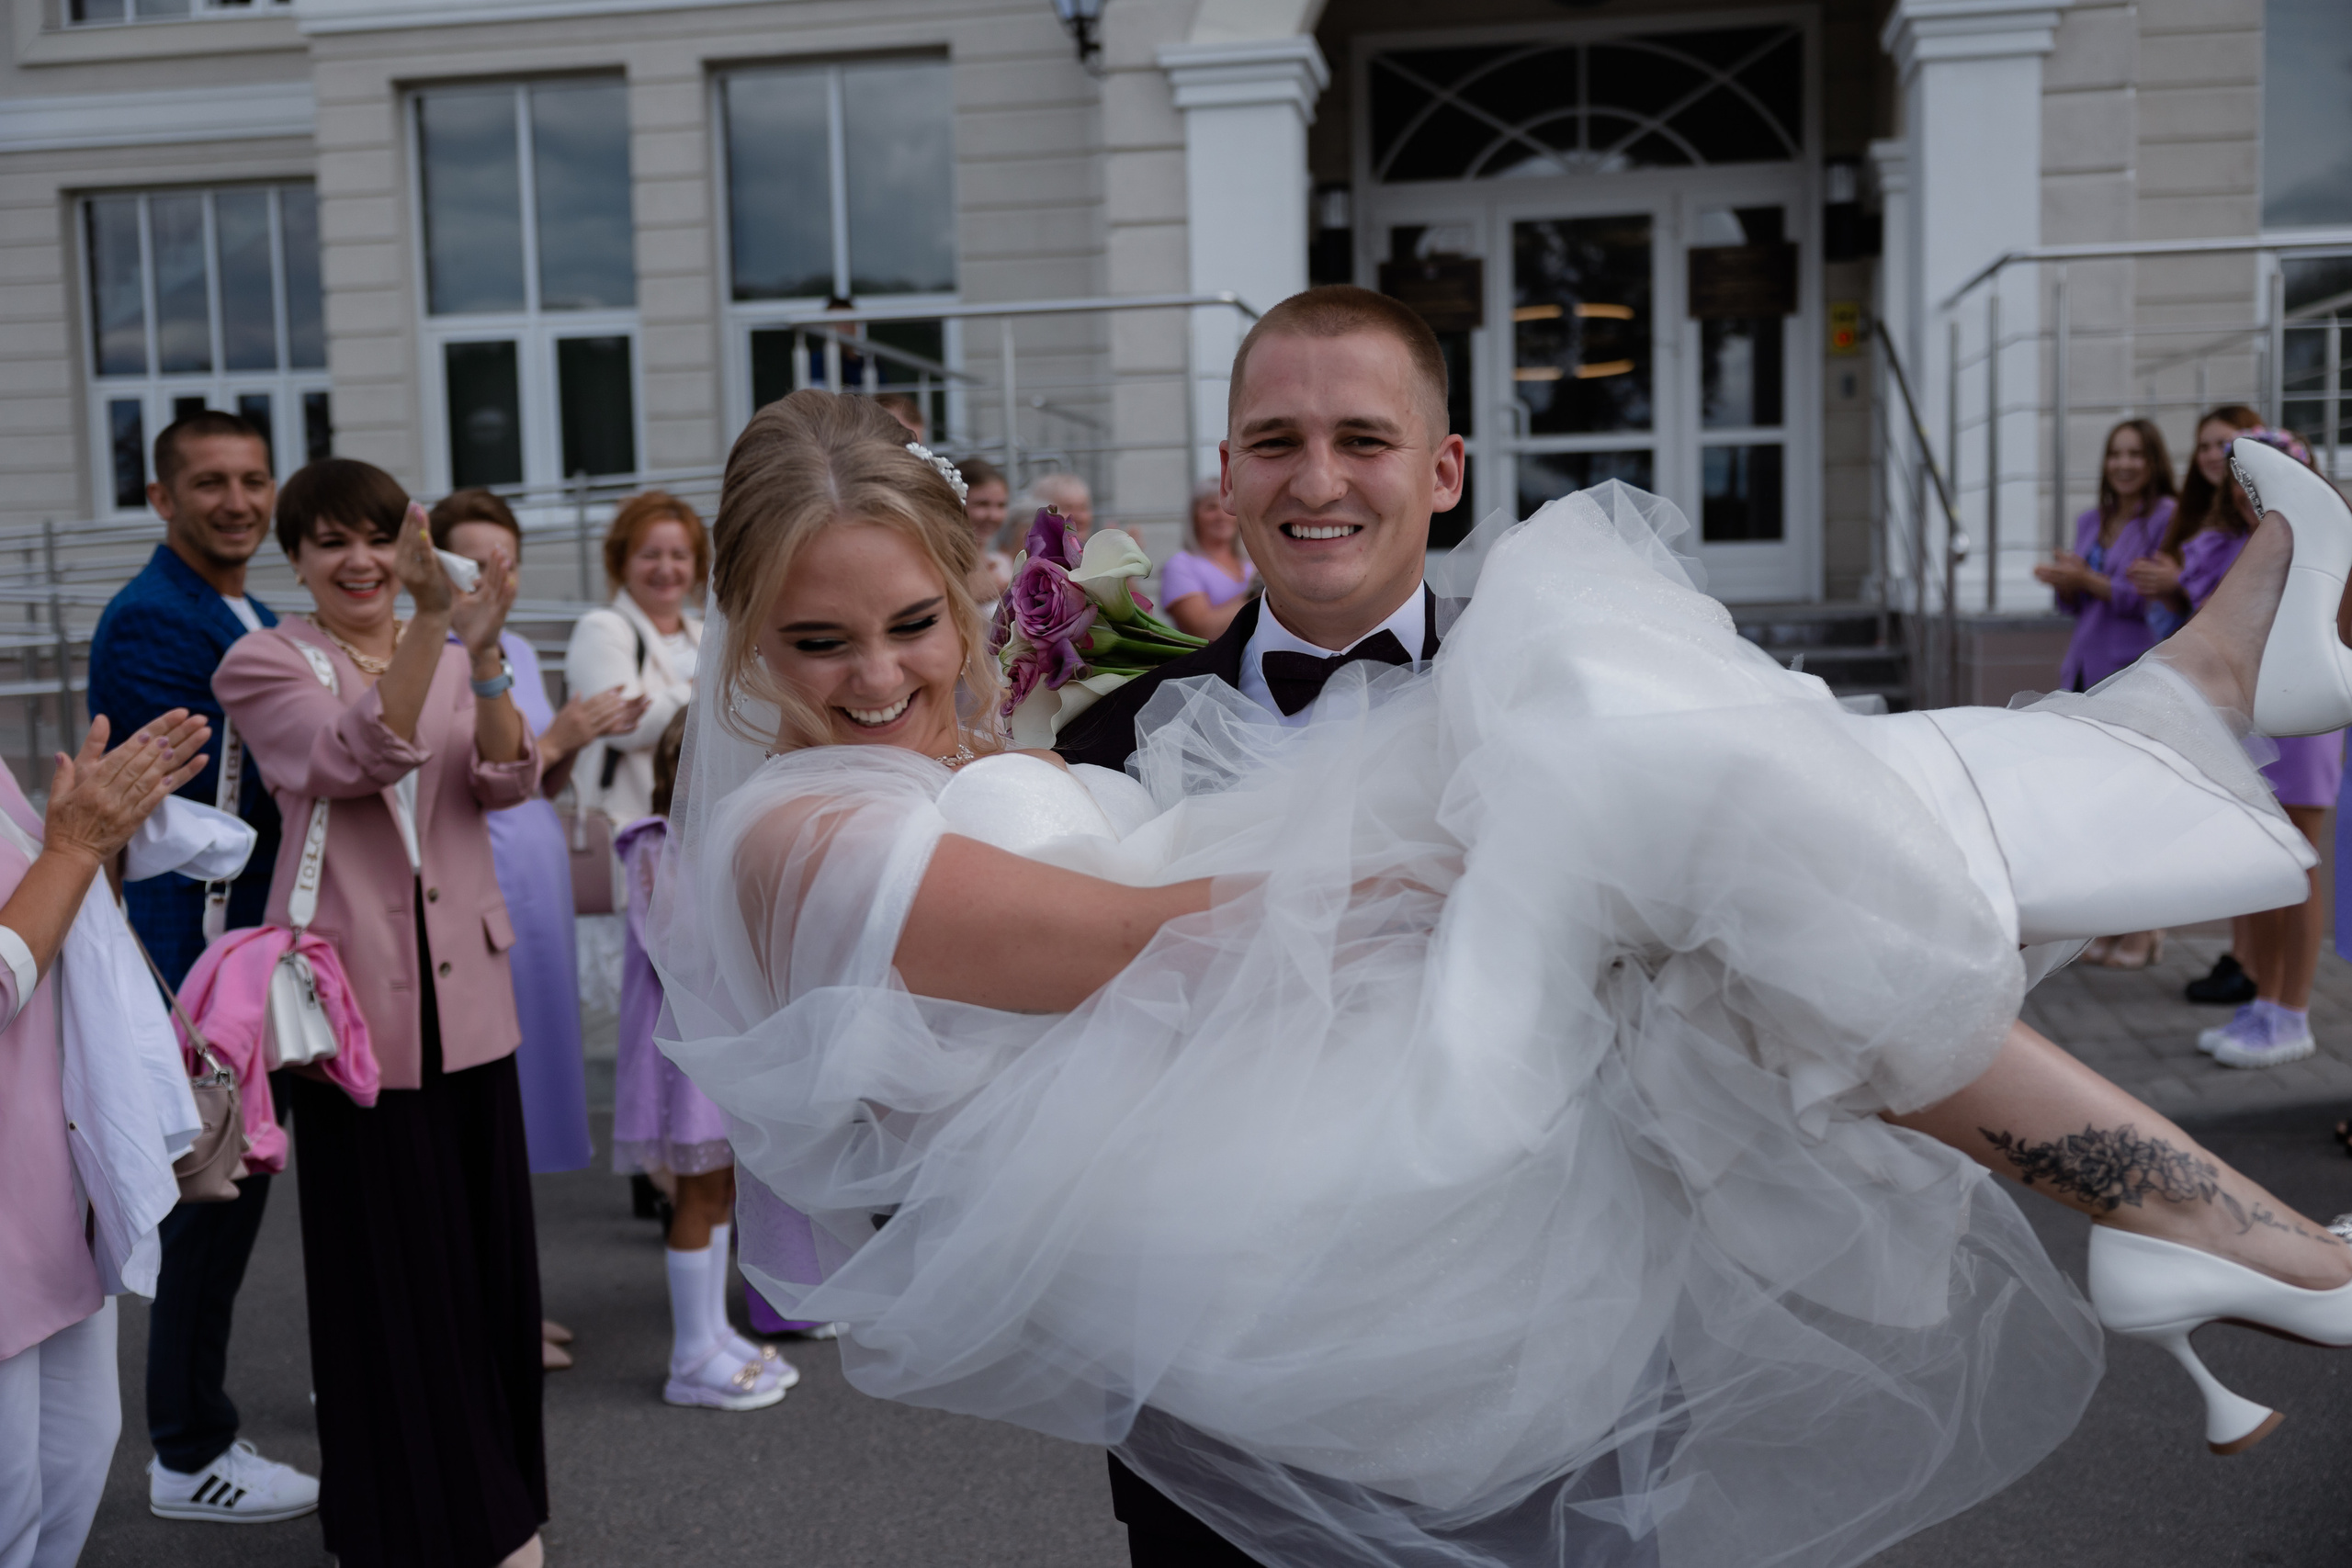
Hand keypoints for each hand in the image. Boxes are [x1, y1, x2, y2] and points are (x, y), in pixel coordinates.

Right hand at [44, 711, 210, 867]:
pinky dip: (162, 790)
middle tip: (168, 736)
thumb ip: (63, 774)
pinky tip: (174, 777)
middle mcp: (106, 799)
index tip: (147, 734)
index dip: (132, 748)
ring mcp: (121, 812)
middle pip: (133, 770)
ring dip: (161, 766)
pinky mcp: (131, 824)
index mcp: (89, 790)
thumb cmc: (63, 826)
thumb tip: (61, 753)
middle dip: (151, 752)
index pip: (113, 764)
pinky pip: (149, 805)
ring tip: (175, 749)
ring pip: (144, 784)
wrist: (72, 857)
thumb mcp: (57, 798)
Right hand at [393, 501, 452, 616]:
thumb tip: (423, 531)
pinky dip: (425, 545)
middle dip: (412, 519)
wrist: (434, 612)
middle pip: (408, 538)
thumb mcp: (422, 567)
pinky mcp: (426, 578)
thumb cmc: (432, 588)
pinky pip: (426, 558)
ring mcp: (413, 573)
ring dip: (418, 526)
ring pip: (415, 545)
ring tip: (419, 510)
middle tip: (415, 502)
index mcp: (400, 563)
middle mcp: (402, 567)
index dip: (408, 521)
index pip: (404, 537)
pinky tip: (426, 533)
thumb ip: (421, 552)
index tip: (413, 505)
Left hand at [451, 545, 518, 662]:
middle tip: (500, 547)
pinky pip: (504, 603)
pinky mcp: (498, 616)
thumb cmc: (468, 625)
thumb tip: (444, 573)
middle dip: (499, 562)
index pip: (490, 574)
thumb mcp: (458, 602)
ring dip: (504, 574)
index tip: (495, 547)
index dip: (493, 561)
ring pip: (502, 587)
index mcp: (485, 593)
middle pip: (497, 577)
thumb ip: (455, 588)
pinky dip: (508, 593)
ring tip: (505, 560)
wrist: (474, 645)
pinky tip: (510, 583)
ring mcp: (497, 606)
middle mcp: (493, 598)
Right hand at [541, 685, 650, 762]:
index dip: (606, 694)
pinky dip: (610, 722)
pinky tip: (618, 718)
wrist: (554, 745)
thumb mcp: (563, 713)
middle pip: (599, 706)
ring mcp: (585, 727)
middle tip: (621, 695)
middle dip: (611, 700)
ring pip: (602, 716)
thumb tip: (579, 692)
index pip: (594, 699)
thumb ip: (573, 703)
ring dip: (613, 710)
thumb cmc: (558, 728)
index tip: (615, 690)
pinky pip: (602, 728)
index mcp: (575, 710)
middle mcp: (581, 717)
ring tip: (623, 704)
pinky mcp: (588, 737)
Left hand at [2034, 552, 2088, 592]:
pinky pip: (2053, 586)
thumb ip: (2063, 556)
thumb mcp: (2074, 561)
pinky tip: (2041, 581)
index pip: (2052, 569)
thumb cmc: (2080, 570)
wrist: (2087, 582)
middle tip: (2032, 571)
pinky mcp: (2063, 588)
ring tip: (2035, 576)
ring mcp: (2063, 584)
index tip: (2037, 566)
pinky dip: (2046, 583)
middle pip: (2049, 576)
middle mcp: (2064, 578)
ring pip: (2050, 582)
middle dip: (2040, 574)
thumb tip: (2054, 549)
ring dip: (2041, 579)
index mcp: (2066, 570)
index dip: (2043, 568)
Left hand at [2125, 553, 2181, 596]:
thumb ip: (2162, 558)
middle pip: (2140, 574)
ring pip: (2140, 583)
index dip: (2136, 565)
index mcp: (2160, 570)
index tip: (2132, 565)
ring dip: (2133, 580)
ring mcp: (2155, 587)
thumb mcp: (2171, 564)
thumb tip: (2153, 552)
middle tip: (2127, 571)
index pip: (2144, 566)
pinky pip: (2144, 592)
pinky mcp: (2155, 594)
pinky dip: (2138, 590)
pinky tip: (2135, 588)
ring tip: (2129, 578)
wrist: (2180, 589)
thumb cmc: (2175, 575)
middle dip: (2132, 573)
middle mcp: (2157, 578)